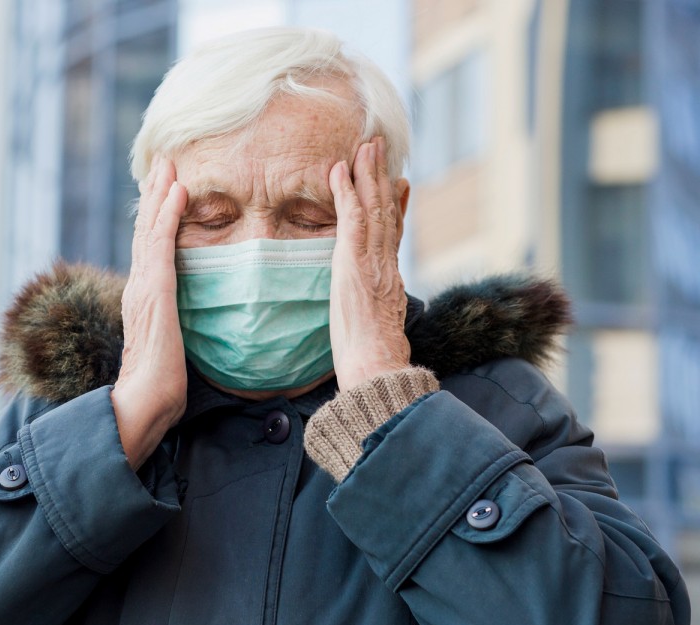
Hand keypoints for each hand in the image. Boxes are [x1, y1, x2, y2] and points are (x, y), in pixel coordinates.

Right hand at [111, 156, 188, 468]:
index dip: (156, 217)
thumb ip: (178, 326)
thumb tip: (191, 322)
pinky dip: (168, 214)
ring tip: (169, 164)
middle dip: (155, 194)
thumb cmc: (162, 384)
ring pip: (150, 229)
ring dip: (160, 193)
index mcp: (144, 297)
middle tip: (164, 161)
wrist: (147, 400)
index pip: (148, 248)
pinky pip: (161, 243)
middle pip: (145, 230)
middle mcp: (139, 286)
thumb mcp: (173, 345)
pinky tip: (178, 191)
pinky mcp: (155, 291)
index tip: (166, 189)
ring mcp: (144, 286)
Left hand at [328, 137, 411, 389]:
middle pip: (387, 211)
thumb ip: (379, 310)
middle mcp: (386, 263)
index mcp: (391, 278)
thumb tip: (377, 312)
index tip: (399, 182)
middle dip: (382, 177)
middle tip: (378, 148)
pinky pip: (352, 217)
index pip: (395, 234)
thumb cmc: (373, 357)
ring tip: (364, 146)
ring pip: (374, 206)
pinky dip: (346, 192)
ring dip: (367, 173)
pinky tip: (339, 171)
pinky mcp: (354, 260)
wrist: (376, 364)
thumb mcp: (379, 326)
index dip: (397, 205)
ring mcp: (373, 259)